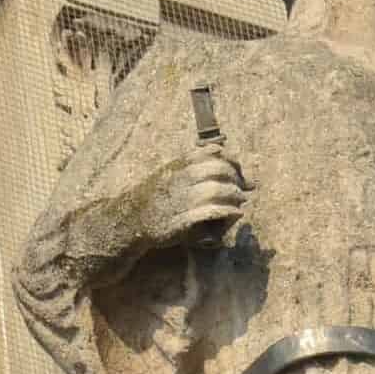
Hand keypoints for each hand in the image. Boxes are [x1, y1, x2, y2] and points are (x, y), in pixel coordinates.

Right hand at [114, 145, 248, 253]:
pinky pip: (209, 212)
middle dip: (236, 179)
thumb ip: (195, 162)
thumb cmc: (158, 195)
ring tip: (239, 202)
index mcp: (179, 164)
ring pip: (216, 191)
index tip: (241, 173)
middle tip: (243, 189)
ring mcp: (180, 199)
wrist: (131, 218)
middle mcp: (180, 178)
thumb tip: (223, 152)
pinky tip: (235, 213)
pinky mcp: (180, 221)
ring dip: (234, 196)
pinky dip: (227, 212)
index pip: (214, 153)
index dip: (233, 162)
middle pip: (219, 171)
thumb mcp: (172, 170)